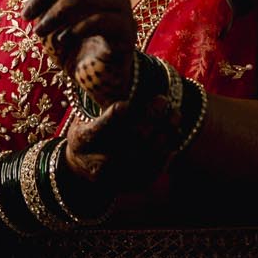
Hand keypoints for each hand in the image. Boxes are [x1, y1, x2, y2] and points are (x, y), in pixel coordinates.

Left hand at [17, 0, 138, 105]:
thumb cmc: (73, 44)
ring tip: (39, 31)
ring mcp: (120, 6)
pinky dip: (75, 29)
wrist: (98, 78)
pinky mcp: (126, 28)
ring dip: (55, 13)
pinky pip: (100, 19)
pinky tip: (62, 40)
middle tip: (26, 15)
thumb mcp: (47, 15)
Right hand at [60, 90, 184, 204]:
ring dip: (166, 131)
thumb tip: (117, 71)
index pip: (100, 130)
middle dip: (151, 117)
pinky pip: (156, 169)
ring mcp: (118, 177)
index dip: (113, 117)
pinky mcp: (133, 185)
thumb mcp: (81, 118)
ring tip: (175, 113)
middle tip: (162, 99)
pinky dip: (169, 149)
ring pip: (149, 154)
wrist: (83, 172)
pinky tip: (174, 133)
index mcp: (83, 142)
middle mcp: (99, 163)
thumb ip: (97, 102)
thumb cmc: (86, 134)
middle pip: (132, 139)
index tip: (125, 104)